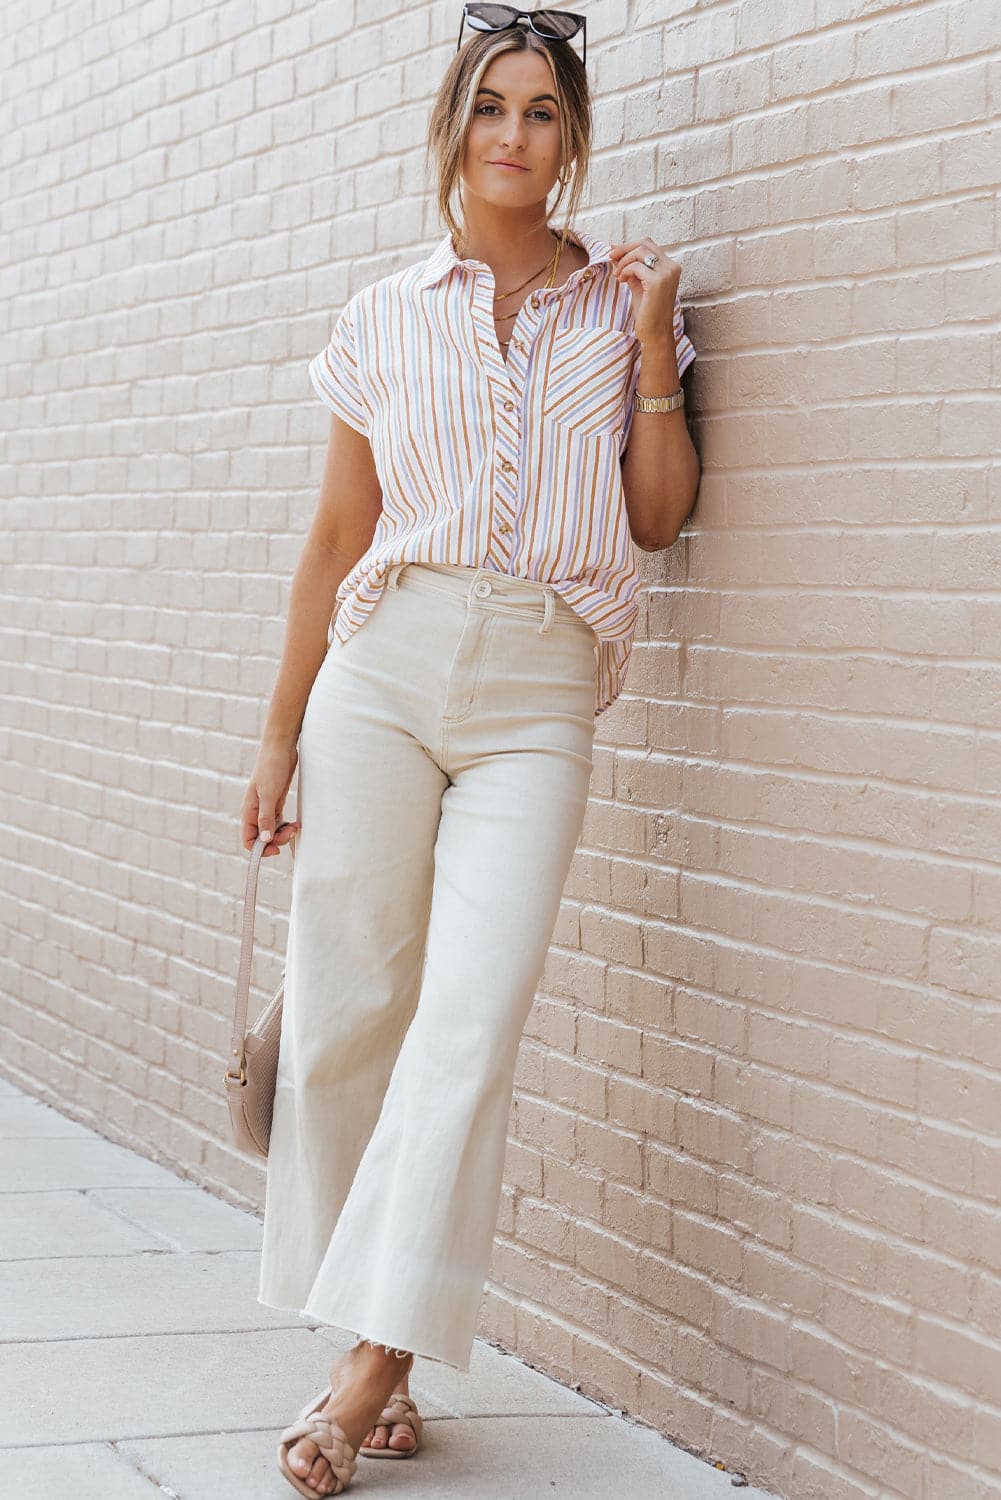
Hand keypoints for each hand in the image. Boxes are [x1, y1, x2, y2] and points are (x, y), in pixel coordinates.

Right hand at [241, 741, 300, 855]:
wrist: (280, 748)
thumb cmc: (271, 767)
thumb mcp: (268, 794)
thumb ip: (266, 818)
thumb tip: (265, 840)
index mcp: (248, 811)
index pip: (248, 840)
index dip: (260, 849)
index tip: (275, 849)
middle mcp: (255, 812)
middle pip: (262, 838)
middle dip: (276, 840)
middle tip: (291, 832)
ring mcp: (266, 807)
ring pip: (272, 831)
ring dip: (283, 833)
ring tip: (295, 827)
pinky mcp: (276, 802)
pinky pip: (279, 822)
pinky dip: (286, 826)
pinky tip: (295, 824)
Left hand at [608, 237, 681, 347]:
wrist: (655, 333)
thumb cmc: (648, 312)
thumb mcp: (638, 284)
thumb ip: (630, 268)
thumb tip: (615, 251)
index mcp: (670, 267)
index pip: (648, 245)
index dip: (629, 246)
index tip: (614, 253)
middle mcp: (671, 267)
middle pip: (644, 243)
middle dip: (624, 248)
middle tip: (611, 257)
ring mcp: (666, 274)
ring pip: (640, 252)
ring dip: (624, 261)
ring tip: (618, 276)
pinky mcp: (657, 282)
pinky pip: (635, 267)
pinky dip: (625, 271)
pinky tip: (622, 281)